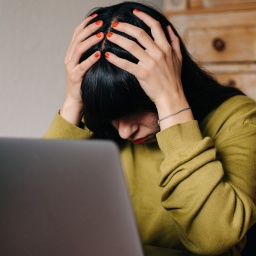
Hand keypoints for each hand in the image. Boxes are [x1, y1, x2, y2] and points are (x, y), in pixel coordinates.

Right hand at [61, 14, 103, 124]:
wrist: (74, 99)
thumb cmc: (82, 81)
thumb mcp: (84, 65)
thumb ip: (88, 54)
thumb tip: (102, 41)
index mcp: (71, 53)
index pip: (77, 34)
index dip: (85, 24)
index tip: (96, 17)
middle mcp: (69, 58)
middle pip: (78, 38)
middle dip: (89, 29)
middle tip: (101, 22)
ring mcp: (71, 67)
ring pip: (79, 49)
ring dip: (91, 40)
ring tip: (102, 35)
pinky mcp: (75, 77)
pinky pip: (83, 66)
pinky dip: (90, 59)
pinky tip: (99, 54)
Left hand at [105, 10, 192, 128]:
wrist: (171, 96)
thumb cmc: (174, 79)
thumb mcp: (178, 58)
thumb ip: (174, 42)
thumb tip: (169, 28)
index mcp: (166, 48)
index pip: (155, 27)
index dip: (144, 17)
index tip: (134, 12)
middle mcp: (158, 53)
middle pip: (139, 33)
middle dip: (125, 26)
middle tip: (114, 24)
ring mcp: (150, 63)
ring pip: (131, 46)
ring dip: (118, 39)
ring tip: (109, 36)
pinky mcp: (143, 74)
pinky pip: (126, 64)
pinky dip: (115, 59)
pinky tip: (107, 55)